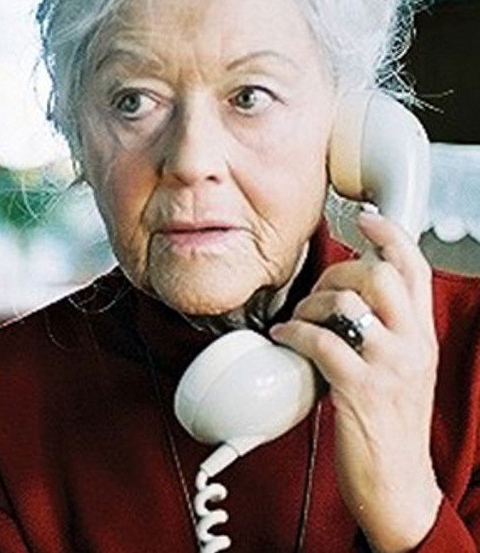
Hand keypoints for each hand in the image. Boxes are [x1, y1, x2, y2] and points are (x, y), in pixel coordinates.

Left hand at [270, 212, 442, 552]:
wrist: (399, 484)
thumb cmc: (394, 425)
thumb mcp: (405, 369)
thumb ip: (389, 331)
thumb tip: (350, 295)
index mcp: (422, 336)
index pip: (415, 268)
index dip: (391, 236)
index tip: (367, 221)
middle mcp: (413, 345)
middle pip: (378, 274)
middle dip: (338, 273)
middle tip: (319, 292)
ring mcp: (389, 367)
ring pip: (348, 303)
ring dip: (311, 304)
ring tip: (299, 318)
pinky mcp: (361, 390)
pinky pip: (322, 341)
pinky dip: (294, 332)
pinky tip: (284, 337)